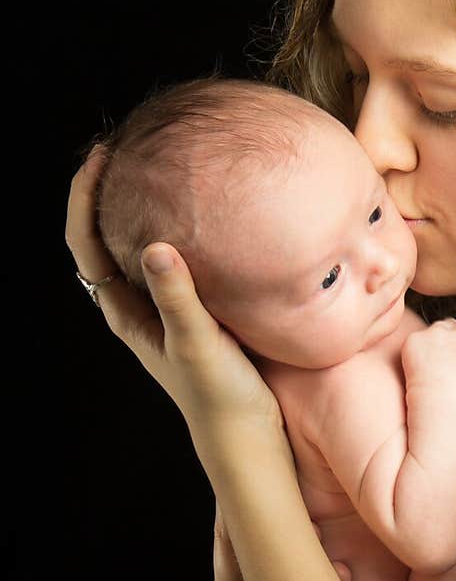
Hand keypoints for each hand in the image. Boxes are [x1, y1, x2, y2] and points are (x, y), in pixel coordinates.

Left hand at [65, 144, 280, 435]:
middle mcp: (139, 305)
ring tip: (164, 163)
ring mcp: (168, 306)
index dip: (82, 196)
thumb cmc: (219, 396)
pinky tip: (209, 209)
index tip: (101, 155)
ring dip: (145, 205)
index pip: (86, 243)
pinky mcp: (198, 308)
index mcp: (126, 312)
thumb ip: (177, 298)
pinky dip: (182, 226)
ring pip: (142, 244)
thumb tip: (156, 246)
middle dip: (109, 189)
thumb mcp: (197, 344)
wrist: (248, 435)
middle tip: (130, 145)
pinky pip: (179, 256)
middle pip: (106, 236)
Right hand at [402, 318, 455, 390]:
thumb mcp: (410, 365)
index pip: (432, 328)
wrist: (438, 393)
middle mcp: (437, 333)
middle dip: (453, 335)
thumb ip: (422, 352)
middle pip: (450, 324)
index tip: (442, 348)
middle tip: (454, 352)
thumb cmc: (425, 387)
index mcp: (417, 338)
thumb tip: (432, 352)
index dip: (440, 338)